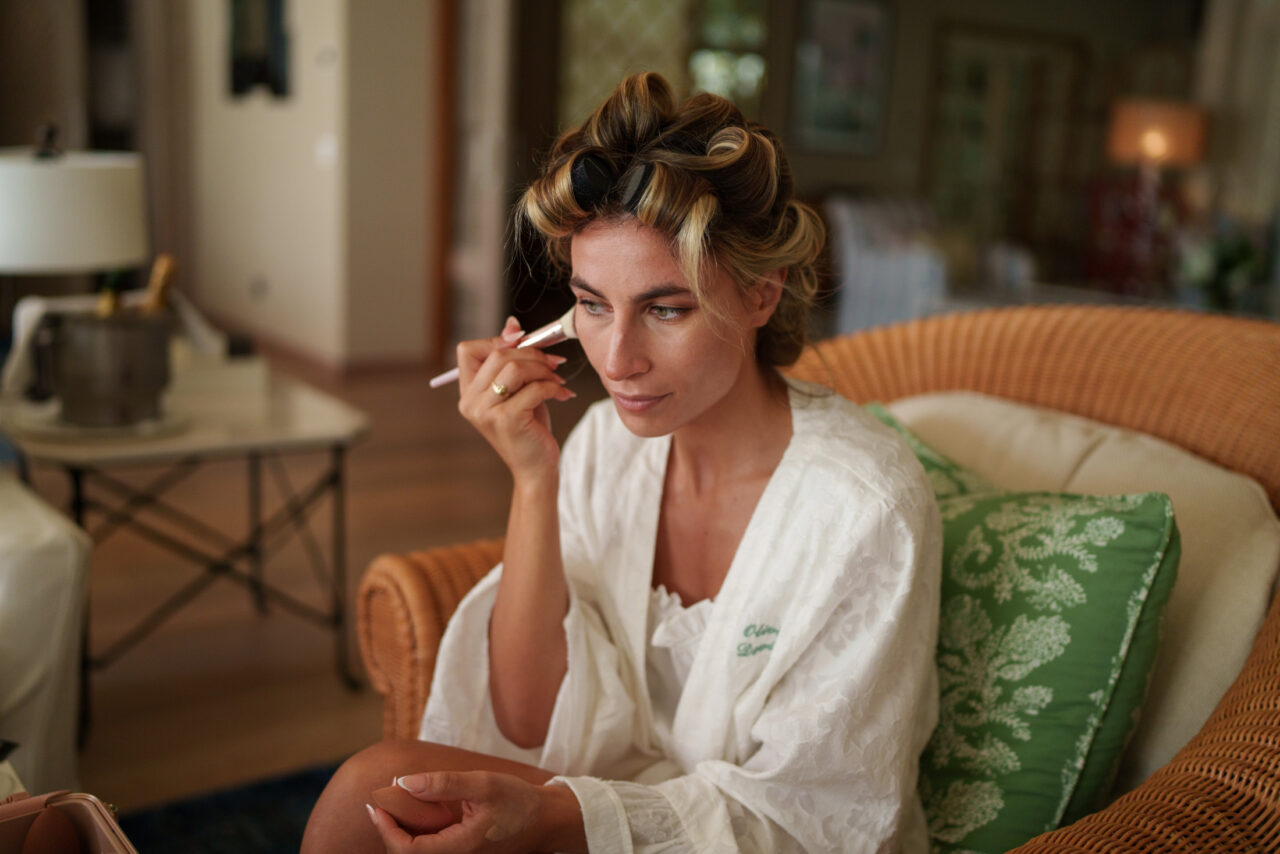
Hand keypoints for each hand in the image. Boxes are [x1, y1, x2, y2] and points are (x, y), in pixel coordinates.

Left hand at [366, 771, 566, 853]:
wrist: (549, 821)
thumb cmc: (520, 803)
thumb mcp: (483, 784)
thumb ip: (443, 784)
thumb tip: (405, 782)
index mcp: (460, 850)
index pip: (408, 850)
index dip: (386, 830)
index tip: (375, 805)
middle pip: (410, 852)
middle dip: (391, 828)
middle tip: (382, 800)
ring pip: (421, 850)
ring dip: (405, 828)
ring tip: (399, 799)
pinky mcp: (465, 852)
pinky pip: (435, 846)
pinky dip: (422, 829)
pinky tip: (423, 807)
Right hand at [455, 317, 574, 485]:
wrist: (535, 468)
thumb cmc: (528, 428)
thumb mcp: (518, 390)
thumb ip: (512, 360)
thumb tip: (512, 323)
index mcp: (468, 392)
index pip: (467, 350)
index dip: (496, 340)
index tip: (523, 341)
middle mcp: (470, 401)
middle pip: (497, 354)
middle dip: (531, 353)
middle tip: (553, 362)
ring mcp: (486, 412)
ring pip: (514, 368)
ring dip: (543, 369)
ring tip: (557, 380)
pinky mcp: (507, 420)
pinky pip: (534, 388)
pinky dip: (553, 387)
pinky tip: (563, 394)